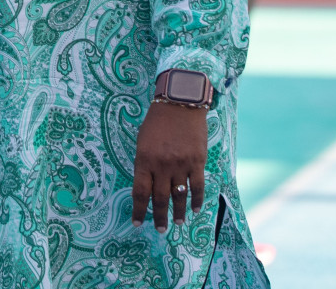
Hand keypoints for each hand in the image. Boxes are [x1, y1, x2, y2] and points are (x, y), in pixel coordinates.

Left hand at [132, 99, 208, 232]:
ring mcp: (181, 164)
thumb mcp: (142, 141)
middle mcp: (162, 165)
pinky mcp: (197, 162)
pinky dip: (197, 200)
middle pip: (160, 198)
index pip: (140, 192)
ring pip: (179, 195)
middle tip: (160, 230)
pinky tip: (195, 209)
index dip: (138, 210)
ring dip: (178, 212)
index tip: (138, 223)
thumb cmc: (157, 122)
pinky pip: (197, 186)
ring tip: (177, 223)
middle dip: (159, 217)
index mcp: (144, 159)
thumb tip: (147, 186)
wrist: (179, 104)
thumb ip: (144, 163)